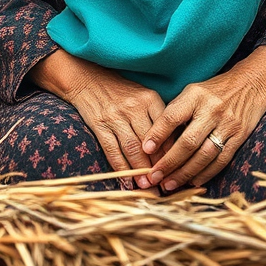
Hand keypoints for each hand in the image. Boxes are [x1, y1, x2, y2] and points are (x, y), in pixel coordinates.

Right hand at [29, 50, 166, 189]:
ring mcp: (115, 116)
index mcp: (149, 98)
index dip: (171, 151)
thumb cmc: (121, 91)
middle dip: (157, 166)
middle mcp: (134, 107)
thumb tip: (172, 147)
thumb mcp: (143, 96)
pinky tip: (127, 181)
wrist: (88, 79)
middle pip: (150, 142)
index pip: (165, 129)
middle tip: (164, 184)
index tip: (177, 169)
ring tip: (147, 186)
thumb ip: (157, 116)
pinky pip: (112, 150)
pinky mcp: (100, 124)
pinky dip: (120, 168)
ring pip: (132, 148)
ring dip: (140, 170)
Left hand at [141, 47, 265, 191]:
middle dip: (169, 162)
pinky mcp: (239, 137)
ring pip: (203, 155)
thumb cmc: (214, 91)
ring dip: (185, 173)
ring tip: (169, 184)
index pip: (172, 116)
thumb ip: (176, 111)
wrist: (252, 84)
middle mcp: (211, 110)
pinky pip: (221, 160)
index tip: (145, 149)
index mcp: (196, 95)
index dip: (158, 134)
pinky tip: (192, 182)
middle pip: (188, 142)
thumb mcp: (193, 92)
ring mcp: (227, 124)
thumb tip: (154, 139)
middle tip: (154, 176)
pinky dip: (205, 174)